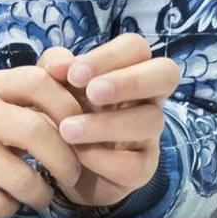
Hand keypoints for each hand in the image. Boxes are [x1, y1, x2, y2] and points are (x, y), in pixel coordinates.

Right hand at [0, 66, 84, 217]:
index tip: (79, 131)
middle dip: (66, 161)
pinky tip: (3, 199)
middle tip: (71, 174)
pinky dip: (9, 209)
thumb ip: (36, 86)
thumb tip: (76, 68)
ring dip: (40, 194)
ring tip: (36, 193)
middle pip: (37, 132)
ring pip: (22, 179)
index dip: (69, 106)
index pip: (38, 81)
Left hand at [38, 33, 178, 208]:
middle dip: (129, 81)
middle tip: (93, 93)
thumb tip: (60, 64)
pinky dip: (103, 160)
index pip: (135, 47)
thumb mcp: (51, 84)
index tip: (74, 75)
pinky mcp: (142, 169)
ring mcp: (148, 135)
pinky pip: (135, 165)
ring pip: (150, 120)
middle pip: (165, 73)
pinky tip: (77, 158)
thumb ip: (54, 66)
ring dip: (105, 124)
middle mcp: (145, 99)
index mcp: (124, 71)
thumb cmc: (59, 113)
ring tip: (67, 130)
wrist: (55, 165)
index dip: (109, 56)